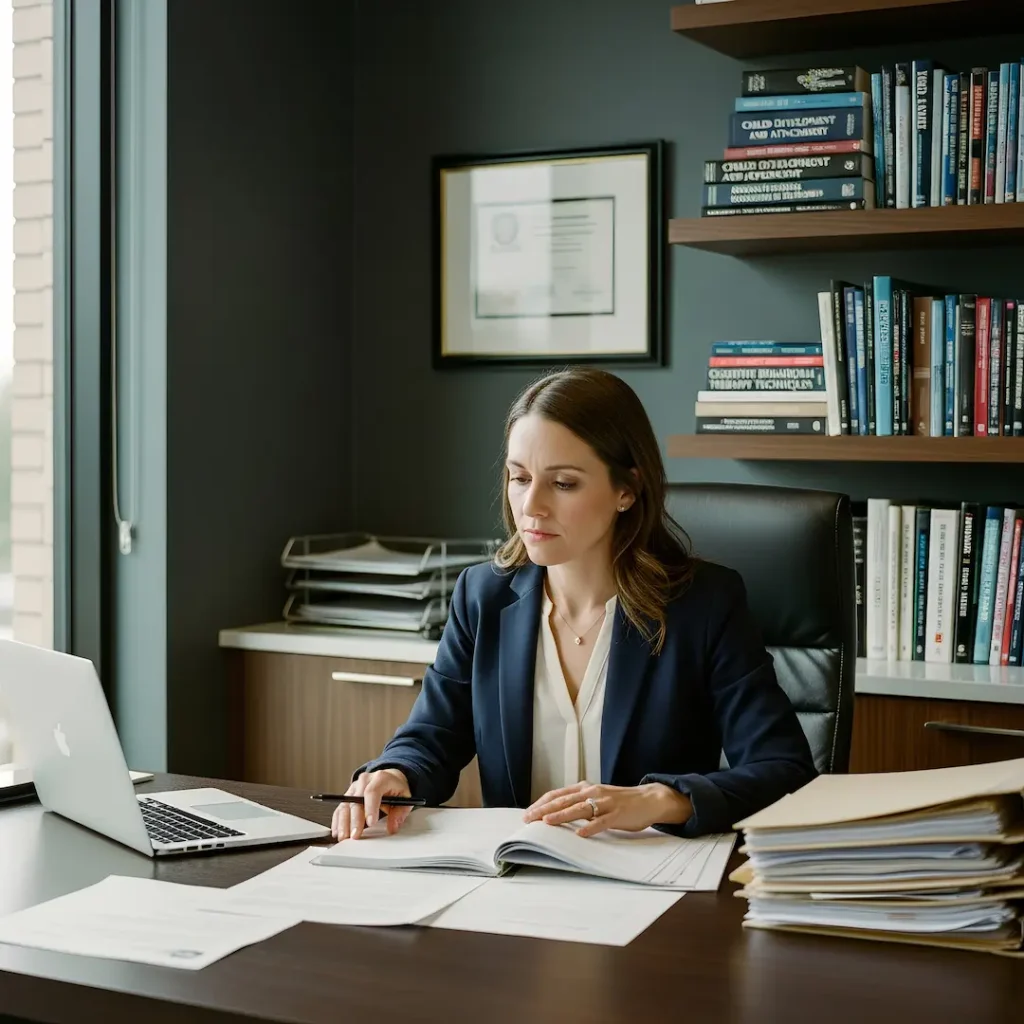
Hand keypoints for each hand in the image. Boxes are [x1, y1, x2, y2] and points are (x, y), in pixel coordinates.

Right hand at [332, 768, 411, 840]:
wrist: (389, 778)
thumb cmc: (396, 788)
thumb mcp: (405, 797)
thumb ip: (400, 812)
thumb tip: (392, 827)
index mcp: (381, 778)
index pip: (372, 791)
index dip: (370, 807)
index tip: (371, 822)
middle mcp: (365, 781)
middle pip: (356, 799)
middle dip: (355, 819)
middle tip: (356, 835)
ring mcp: (354, 788)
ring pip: (345, 804)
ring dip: (343, 822)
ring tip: (344, 837)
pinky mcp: (347, 795)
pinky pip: (340, 808)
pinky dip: (337, 821)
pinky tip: (338, 832)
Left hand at [522, 781, 692, 838]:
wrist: (648, 799)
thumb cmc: (619, 801)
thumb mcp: (596, 797)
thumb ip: (579, 803)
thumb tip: (556, 813)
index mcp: (585, 788)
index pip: (558, 794)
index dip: (541, 803)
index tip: (528, 813)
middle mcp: (592, 792)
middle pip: (564, 801)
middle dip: (544, 810)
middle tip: (529, 819)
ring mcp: (605, 803)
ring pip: (579, 809)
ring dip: (562, 816)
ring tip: (548, 822)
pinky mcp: (617, 814)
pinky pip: (602, 821)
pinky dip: (591, 827)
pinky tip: (581, 834)